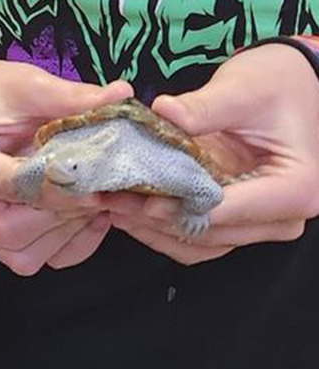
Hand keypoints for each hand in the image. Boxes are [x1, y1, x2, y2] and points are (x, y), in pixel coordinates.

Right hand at [0, 61, 132, 273]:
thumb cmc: (4, 102)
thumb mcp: (32, 86)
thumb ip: (71, 96)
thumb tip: (119, 95)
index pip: (7, 184)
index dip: (54, 188)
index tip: (93, 183)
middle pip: (9, 230)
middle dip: (62, 214)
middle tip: (102, 191)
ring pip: (22, 255)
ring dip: (68, 232)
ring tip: (98, 200)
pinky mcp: (1, 244)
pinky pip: (37, 261)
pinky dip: (70, 246)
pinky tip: (90, 216)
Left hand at [107, 43, 318, 264]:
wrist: (288, 89)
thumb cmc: (277, 87)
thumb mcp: (243, 89)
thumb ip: (204, 107)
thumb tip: (163, 112)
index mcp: (295, 188)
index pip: (228, 210)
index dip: (181, 208)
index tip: (143, 200)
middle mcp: (281, 218)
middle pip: (209, 232)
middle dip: (156, 219)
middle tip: (112, 199)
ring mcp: (258, 226)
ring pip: (196, 243)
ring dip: (151, 229)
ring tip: (112, 204)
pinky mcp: (235, 225)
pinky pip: (193, 240)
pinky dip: (159, 229)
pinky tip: (128, 211)